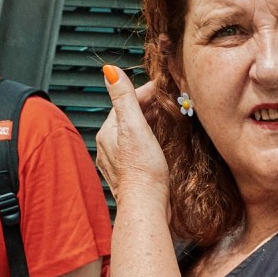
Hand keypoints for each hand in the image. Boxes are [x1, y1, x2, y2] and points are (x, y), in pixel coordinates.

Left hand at [96, 64, 169, 200]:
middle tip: (170, 100)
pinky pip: (137, 150)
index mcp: (107, 132)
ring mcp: (117, 162)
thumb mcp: (133, 126)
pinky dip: (149, 140)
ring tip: (168, 117)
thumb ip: (123, 98)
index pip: (126, 102)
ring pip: (133, 134)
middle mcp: (107, 146)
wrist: (147, 206)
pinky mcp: (128, 175)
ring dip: (149, 123)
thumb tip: (109, 70)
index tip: (163, 86)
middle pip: (129, 117)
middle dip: (148, 107)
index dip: (146, 91)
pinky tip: (161, 143)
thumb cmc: (142, 170)